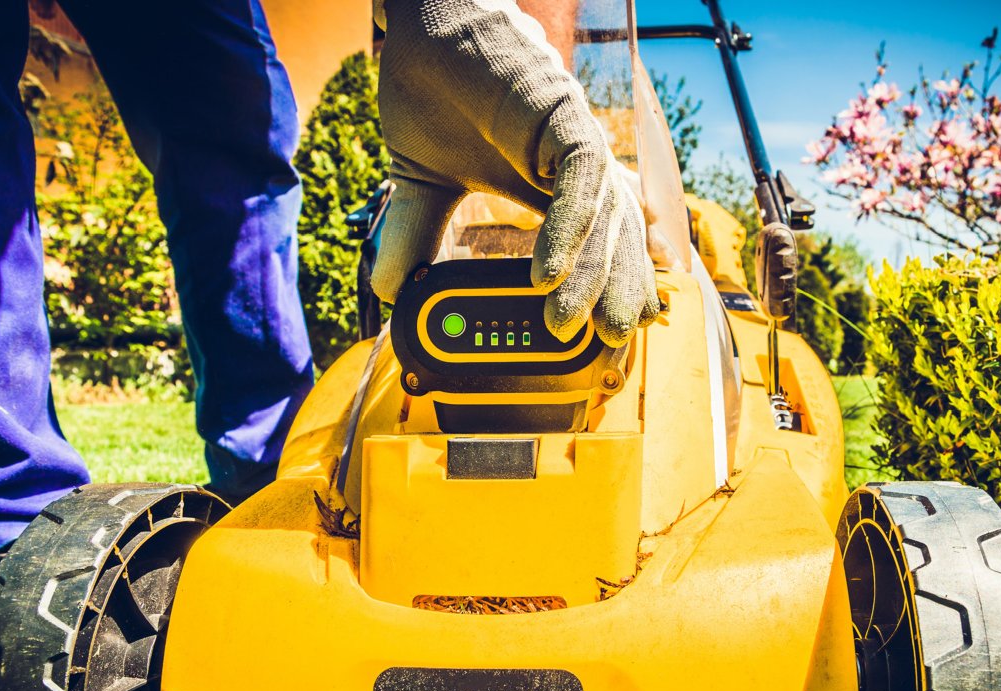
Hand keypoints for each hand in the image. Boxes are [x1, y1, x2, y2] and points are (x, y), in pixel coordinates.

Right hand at [370, 0, 658, 346]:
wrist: (422, 25)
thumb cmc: (433, 90)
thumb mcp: (424, 184)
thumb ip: (417, 237)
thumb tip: (388, 291)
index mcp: (551, 190)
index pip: (592, 253)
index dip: (602, 294)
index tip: (597, 340)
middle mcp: (573, 172)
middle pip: (611, 245)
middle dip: (612, 297)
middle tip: (603, 348)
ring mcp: (573, 144)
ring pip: (602, 220)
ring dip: (588, 277)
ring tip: (567, 324)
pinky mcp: (565, 116)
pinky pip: (580, 180)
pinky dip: (567, 230)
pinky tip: (546, 275)